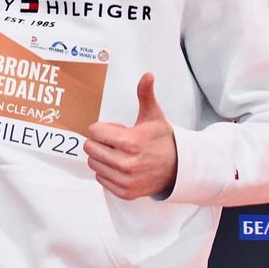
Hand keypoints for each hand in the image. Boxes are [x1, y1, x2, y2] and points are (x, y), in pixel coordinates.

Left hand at [84, 73, 178, 199]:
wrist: (179, 168)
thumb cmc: (162, 140)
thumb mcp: (154, 116)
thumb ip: (146, 95)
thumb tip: (147, 75)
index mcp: (131, 142)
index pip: (93, 132)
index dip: (102, 128)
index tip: (115, 130)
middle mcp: (127, 163)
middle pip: (90, 148)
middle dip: (99, 142)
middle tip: (116, 142)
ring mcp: (126, 180)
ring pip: (93, 163)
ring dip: (102, 157)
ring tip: (120, 154)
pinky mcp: (125, 192)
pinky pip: (100, 179)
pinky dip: (107, 172)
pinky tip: (121, 166)